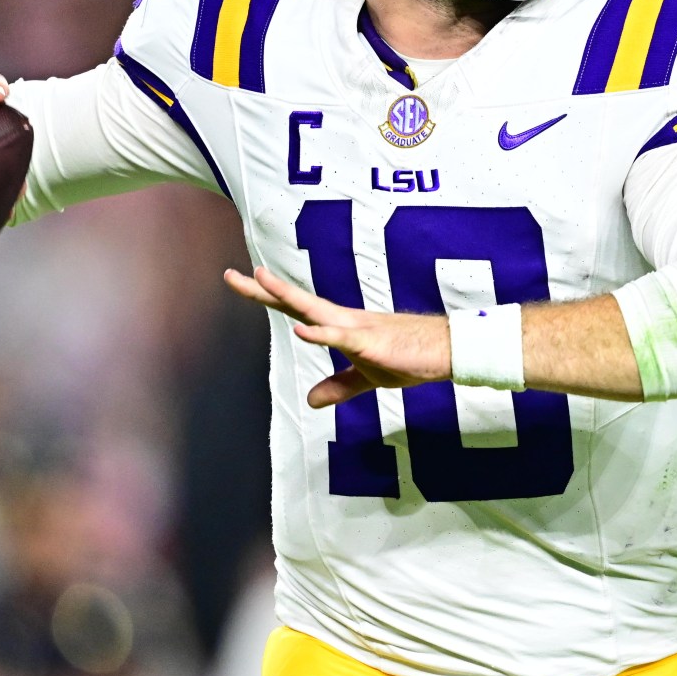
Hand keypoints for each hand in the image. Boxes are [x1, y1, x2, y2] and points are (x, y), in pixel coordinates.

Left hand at [223, 265, 449, 406]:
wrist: (445, 352)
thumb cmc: (410, 357)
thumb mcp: (368, 377)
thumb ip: (339, 386)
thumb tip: (311, 400)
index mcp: (340, 326)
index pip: (297, 308)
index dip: (267, 296)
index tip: (240, 281)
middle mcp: (343, 320)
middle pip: (296, 302)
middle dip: (263, 289)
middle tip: (230, 275)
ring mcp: (356, 329)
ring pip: (315, 309)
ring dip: (287, 296)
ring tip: (261, 280)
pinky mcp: (371, 343)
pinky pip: (342, 337)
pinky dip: (322, 333)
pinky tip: (302, 329)